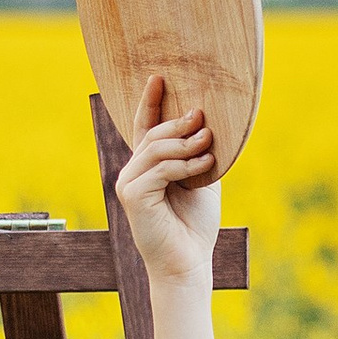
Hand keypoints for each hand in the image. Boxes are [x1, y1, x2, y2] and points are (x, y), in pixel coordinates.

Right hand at [116, 73, 221, 288]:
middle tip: (203, 117)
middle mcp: (133, 173)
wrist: (188, 262)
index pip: (146, 127)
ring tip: (208, 143)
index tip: (158, 77)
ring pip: (156, 149)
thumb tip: (207, 123)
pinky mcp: (133, 197)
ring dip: (186, 143)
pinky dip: (185, 165)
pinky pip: (160, 169)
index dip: (150, 101)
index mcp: (148, 167)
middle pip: (153, 134)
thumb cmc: (195, 225)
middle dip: (179, 122)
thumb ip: (198, 154)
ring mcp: (129, 184)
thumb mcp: (202, 180)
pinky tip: (205, 166)